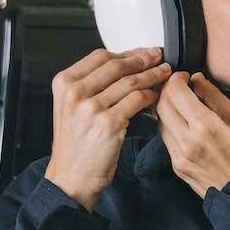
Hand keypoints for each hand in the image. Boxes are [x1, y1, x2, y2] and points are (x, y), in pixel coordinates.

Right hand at [44, 46, 169, 211]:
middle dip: (142, 59)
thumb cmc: (75, 145)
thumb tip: (124, 63)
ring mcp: (91, 108)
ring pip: (130, 82)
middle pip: (117, 66)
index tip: (141, 52)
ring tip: (164, 73)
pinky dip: (150, 96)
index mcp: (64, 84)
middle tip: (159, 57)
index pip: (100, 56)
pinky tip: (156, 96)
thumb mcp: (71, 107)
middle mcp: (75, 93)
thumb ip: (90, 85)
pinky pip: (136, 100)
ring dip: (152, 75)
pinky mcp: (108, 124)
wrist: (70, 177)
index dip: (126, 52)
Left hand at [155, 72, 229, 198]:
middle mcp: (187, 140)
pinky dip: (170, 126)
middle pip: (162, 104)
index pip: (175, 92)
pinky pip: (166, 139)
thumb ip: (214, 96)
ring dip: (167, 108)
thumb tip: (197, 80)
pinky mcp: (177, 166)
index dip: (177, 78)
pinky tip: (183, 125)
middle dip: (168, 91)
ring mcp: (179, 155)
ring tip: (182, 106)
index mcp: (205, 125)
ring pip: (160, 121)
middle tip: (179, 87)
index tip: (184, 77)